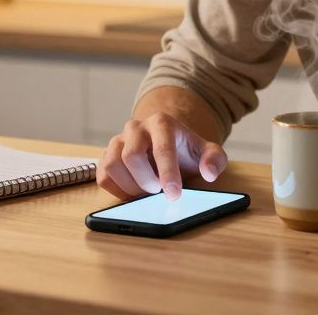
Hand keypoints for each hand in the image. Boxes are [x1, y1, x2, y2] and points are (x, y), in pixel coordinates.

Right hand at [97, 112, 227, 200]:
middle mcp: (136, 128)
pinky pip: (103, 176)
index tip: (174, 194)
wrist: (167, 142)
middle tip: (158, 193)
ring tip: (146, 193)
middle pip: (131, 155)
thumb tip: (209, 173)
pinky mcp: (106, 156)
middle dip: (146, 180)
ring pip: (112, 164)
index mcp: (161, 123)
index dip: (168, 173)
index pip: (162, 147)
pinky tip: (134, 193)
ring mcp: (118, 141)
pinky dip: (117, 190)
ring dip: (129, 186)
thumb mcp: (207, 152)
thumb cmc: (185, 150)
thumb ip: (214, 160)